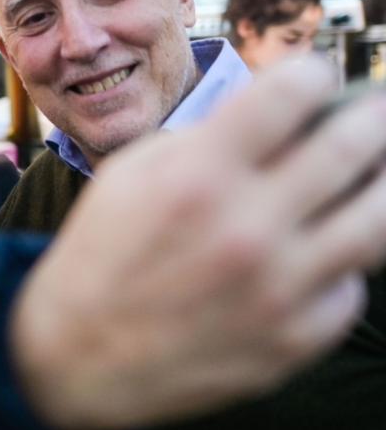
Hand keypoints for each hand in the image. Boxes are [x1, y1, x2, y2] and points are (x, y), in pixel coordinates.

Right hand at [11, 58, 385, 429]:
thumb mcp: (128, 175)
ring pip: (381, 217)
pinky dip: (341, 264)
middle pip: (356, 143)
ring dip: (384, 182)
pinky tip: (320, 252)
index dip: (314, 73)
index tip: (316, 79)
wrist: (74, 356)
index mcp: (198, 175)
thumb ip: (203, 139)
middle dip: (373, 115)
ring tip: (376, 171)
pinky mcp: (294, 340)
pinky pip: (352, 287)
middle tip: (371, 113)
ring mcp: (278, 288)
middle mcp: (247, 227)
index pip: (296, 91)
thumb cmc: (101, 256)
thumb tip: (276, 115)